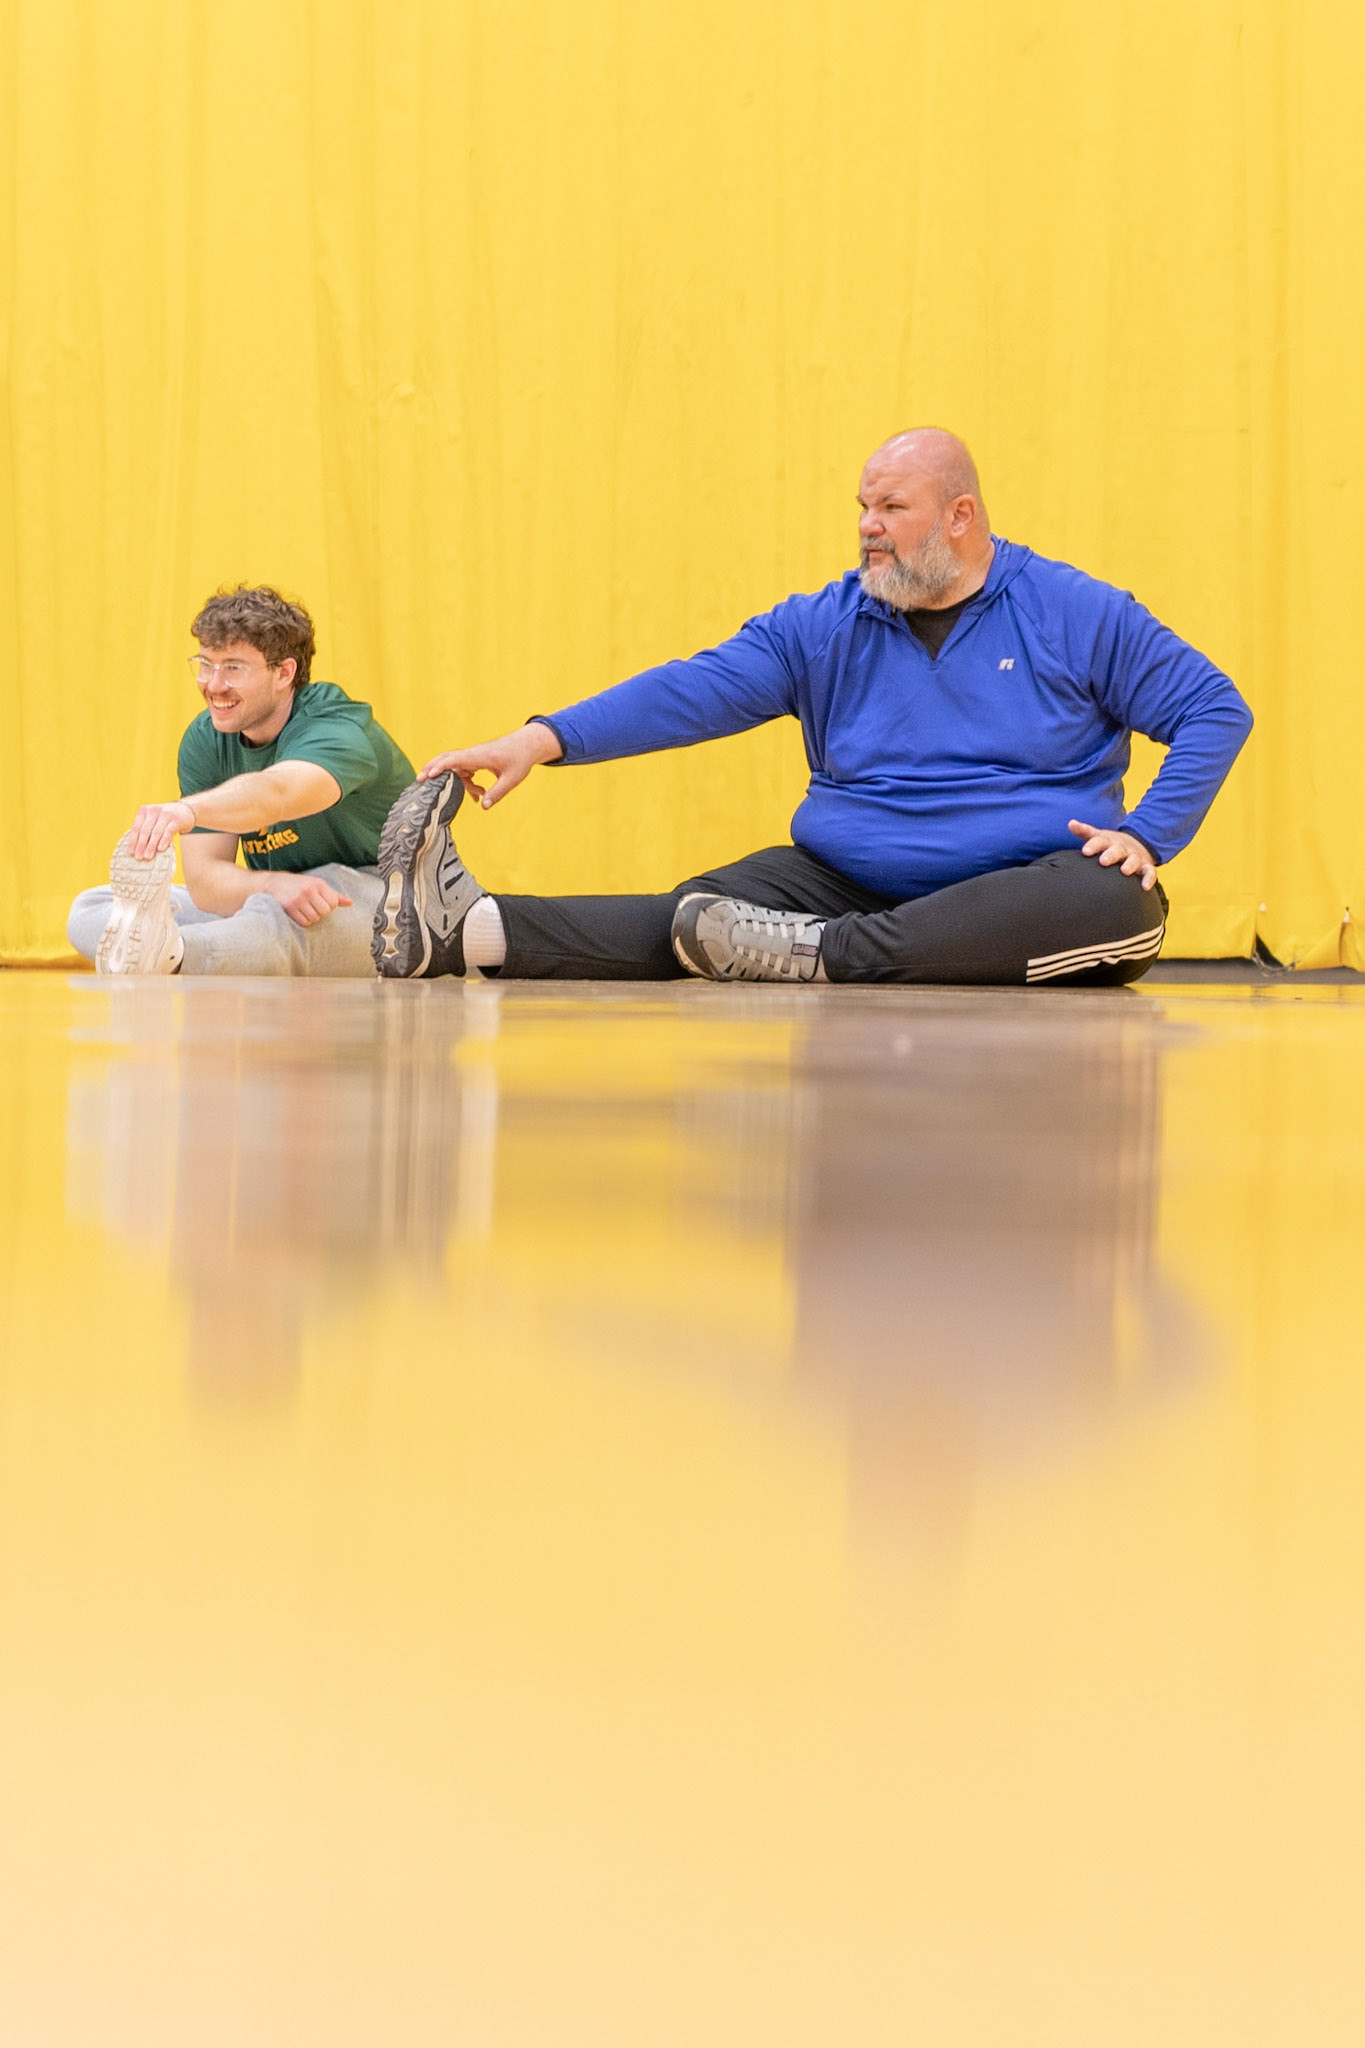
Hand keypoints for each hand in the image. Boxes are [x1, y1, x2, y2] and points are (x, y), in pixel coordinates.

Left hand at [129, 799, 197, 857]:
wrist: (186, 810)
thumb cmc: (166, 818)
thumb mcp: (154, 819)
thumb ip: (146, 829)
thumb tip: (138, 848)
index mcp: (144, 810)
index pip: (136, 827)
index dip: (133, 841)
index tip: (131, 852)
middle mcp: (154, 810)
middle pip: (145, 831)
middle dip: (141, 845)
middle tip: (139, 857)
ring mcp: (165, 814)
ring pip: (156, 832)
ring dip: (151, 846)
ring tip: (148, 856)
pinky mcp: (176, 820)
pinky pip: (168, 832)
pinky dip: (163, 841)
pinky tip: (160, 849)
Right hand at [265, 873, 354, 926]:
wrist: (274, 883)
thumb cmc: (300, 885)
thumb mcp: (317, 885)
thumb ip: (334, 895)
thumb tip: (351, 903)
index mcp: (319, 883)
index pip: (333, 903)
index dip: (329, 907)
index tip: (321, 903)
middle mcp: (309, 890)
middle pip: (325, 912)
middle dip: (320, 913)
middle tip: (312, 907)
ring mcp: (299, 899)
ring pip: (315, 918)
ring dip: (311, 917)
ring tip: (305, 910)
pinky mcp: (290, 907)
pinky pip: (304, 922)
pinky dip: (303, 921)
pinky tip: (299, 914)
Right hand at [419, 722, 562, 808]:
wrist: (527, 745)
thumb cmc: (520, 759)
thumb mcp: (512, 779)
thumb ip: (497, 793)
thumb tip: (484, 807)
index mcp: (479, 756)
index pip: (454, 759)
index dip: (440, 767)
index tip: (428, 775)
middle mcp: (473, 754)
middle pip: (447, 759)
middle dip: (433, 768)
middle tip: (419, 781)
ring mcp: (474, 756)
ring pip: (457, 768)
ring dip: (460, 783)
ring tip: (477, 796)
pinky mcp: (477, 759)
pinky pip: (465, 770)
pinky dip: (467, 782)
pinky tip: (478, 795)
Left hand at [1068, 820, 1158, 890]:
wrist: (1138, 844)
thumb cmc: (1111, 844)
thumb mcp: (1099, 836)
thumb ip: (1084, 831)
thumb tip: (1070, 823)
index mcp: (1109, 841)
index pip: (1100, 840)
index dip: (1093, 845)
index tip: (1085, 851)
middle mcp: (1122, 848)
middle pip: (1117, 850)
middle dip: (1111, 855)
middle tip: (1103, 861)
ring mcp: (1134, 857)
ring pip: (1134, 860)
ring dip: (1130, 865)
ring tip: (1125, 871)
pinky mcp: (1145, 866)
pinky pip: (1149, 872)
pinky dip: (1149, 879)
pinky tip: (1145, 887)